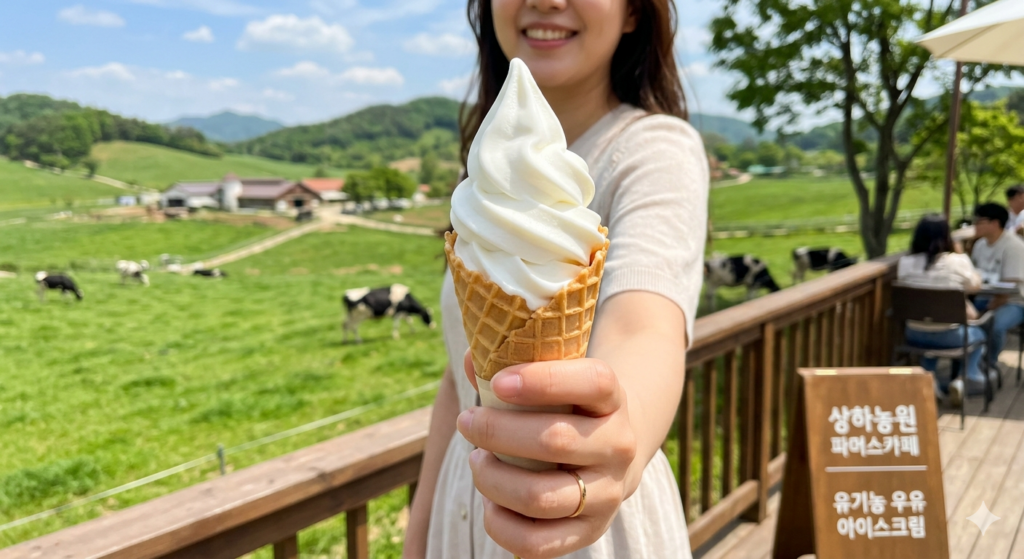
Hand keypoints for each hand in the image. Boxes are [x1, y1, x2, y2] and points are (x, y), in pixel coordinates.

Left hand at [456, 351, 638, 558]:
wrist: (613, 451)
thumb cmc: (567, 407)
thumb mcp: (553, 380)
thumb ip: (511, 366)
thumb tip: (472, 361)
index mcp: (614, 399)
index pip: (592, 383)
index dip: (543, 380)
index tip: (497, 382)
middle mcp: (619, 446)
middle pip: (554, 441)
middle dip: (496, 431)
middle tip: (467, 422)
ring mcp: (608, 493)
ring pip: (539, 496)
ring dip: (492, 479)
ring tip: (477, 461)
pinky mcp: (590, 531)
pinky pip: (536, 543)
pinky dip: (500, 524)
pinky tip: (490, 502)